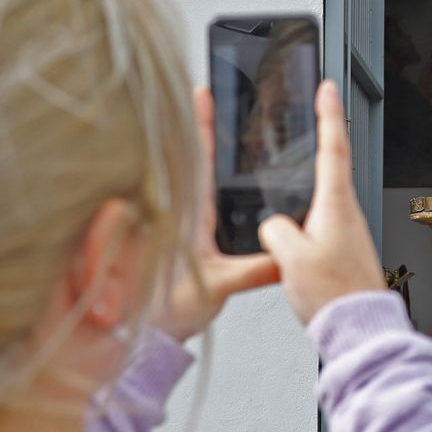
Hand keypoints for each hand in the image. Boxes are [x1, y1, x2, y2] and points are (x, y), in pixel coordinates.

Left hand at [151, 88, 279, 341]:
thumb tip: (283, 256)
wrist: (149, 336)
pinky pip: (193, 202)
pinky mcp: (181, 241)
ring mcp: (180, 226)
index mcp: (189, 216)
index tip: (203, 95)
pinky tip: (214, 179)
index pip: (196, 160)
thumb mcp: (219, 285)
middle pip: (193, 161)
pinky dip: (202, 183)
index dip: (201, 126)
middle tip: (209, 96)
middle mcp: (181, 215)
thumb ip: (253, 269)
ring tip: (214, 126)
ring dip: (200, 154)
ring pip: (190, 180)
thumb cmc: (169, 313)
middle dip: (202, 128)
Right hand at [258, 82, 385, 322]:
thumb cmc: (334, 296)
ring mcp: (347, 232)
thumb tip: (272, 227)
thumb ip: (275, 231)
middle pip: (331, 167)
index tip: (327, 88)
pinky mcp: (343, 251)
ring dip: (309, 184)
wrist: (358, 329)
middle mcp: (347, 214)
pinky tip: (292, 230)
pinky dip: (305, 217)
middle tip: (312, 115)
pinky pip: (319, 224)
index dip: (328, 114)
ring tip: (291, 174)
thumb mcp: (290, 258)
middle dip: (320, 139)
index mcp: (337, 206)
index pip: (334, 147)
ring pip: (322, 199)